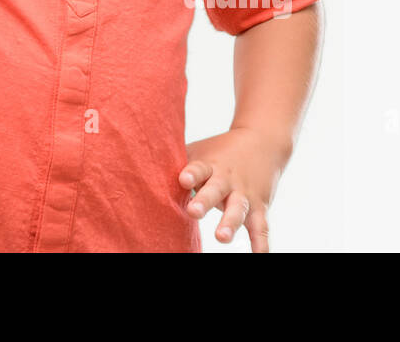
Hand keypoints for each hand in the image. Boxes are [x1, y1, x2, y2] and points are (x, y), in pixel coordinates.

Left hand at [179, 126, 289, 251]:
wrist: (262, 142)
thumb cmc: (219, 151)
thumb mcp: (199, 152)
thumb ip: (175, 162)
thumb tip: (137, 164)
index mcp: (209, 164)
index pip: (198, 167)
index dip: (191, 173)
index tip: (183, 180)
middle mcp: (227, 179)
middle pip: (216, 190)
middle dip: (205, 201)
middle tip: (193, 212)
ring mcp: (244, 194)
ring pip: (238, 210)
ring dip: (230, 223)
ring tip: (221, 237)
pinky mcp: (259, 207)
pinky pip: (261, 228)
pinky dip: (261, 244)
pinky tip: (259, 257)